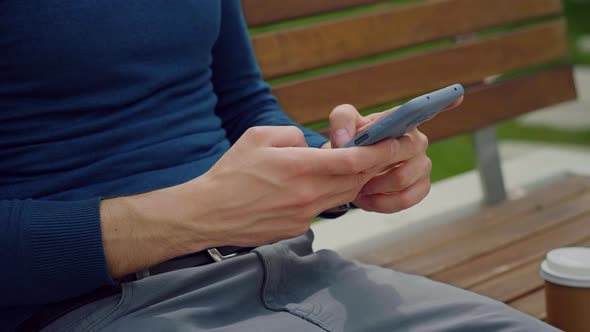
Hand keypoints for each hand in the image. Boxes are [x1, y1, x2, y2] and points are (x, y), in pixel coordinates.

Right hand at [182, 126, 399, 246]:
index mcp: (297, 167)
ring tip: (360, 166)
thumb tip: (311, 145)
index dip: (378, 152)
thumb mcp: (258, 137)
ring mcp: (303, 215)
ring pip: (343, 196)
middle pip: (355, 180)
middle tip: (386, 152)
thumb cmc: (230, 173)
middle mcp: (306, 194)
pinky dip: (330, 195)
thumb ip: (292, 135)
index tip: (394, 143)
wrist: (209, 214)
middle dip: (374, 165)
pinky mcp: (297, 228)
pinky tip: (321, 185)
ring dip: (355, 181)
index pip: (351, 160)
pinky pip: (323, 208)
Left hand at [325, 98, 461, 212]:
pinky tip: (369, 199)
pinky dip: (382, 202)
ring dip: (376, 187)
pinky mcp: (421, 188)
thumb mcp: (342, 125)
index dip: (442, 103)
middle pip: (406, 152)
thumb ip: (340, 121)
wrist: (349, 170)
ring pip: (403, 180)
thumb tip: (344, 139)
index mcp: (402, 121)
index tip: (457, 95)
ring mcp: (423, 165)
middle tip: (357, 172)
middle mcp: (417, 141)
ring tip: (359, 187)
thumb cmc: (351, 142)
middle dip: (376, 165)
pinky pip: (406, 200)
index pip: (424, 110)